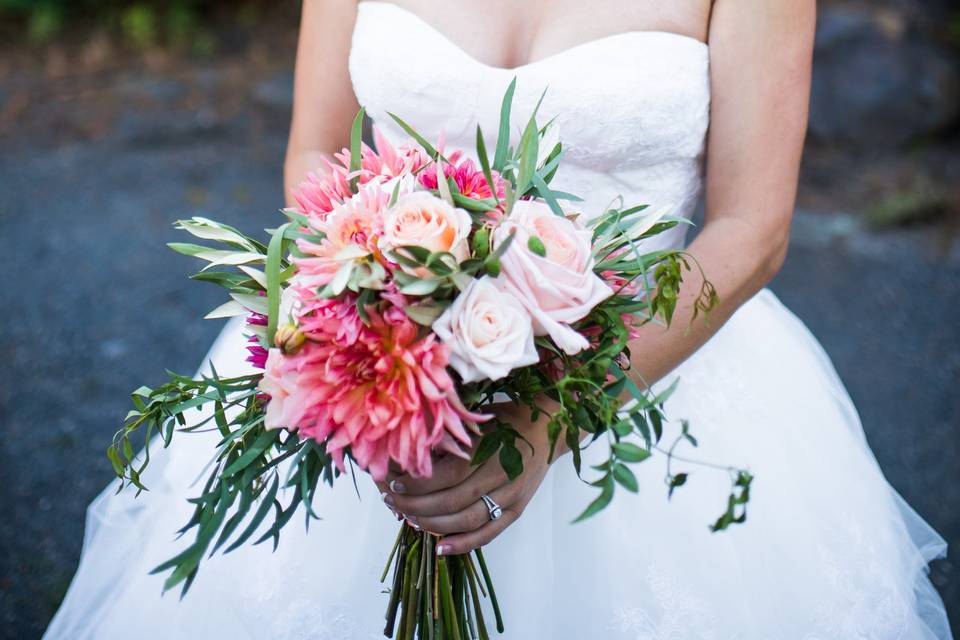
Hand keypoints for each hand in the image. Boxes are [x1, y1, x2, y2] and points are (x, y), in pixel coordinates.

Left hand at [377, 399, 560, 555]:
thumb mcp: (478, 420)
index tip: (394, 483)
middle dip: (415, 506)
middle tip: (393, 502)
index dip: (417, 484)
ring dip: (432, 525)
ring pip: (466, 521)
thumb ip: (451, 440)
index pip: (446, 476)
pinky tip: (440, 548)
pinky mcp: (517, 509)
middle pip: (451, 502)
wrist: (551, 428)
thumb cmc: (508, 418)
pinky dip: (463, 544)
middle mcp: (500, 475)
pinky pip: (488, 534)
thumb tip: (412, 457)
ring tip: (409, 519)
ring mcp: (511, 496)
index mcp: (488, 449)